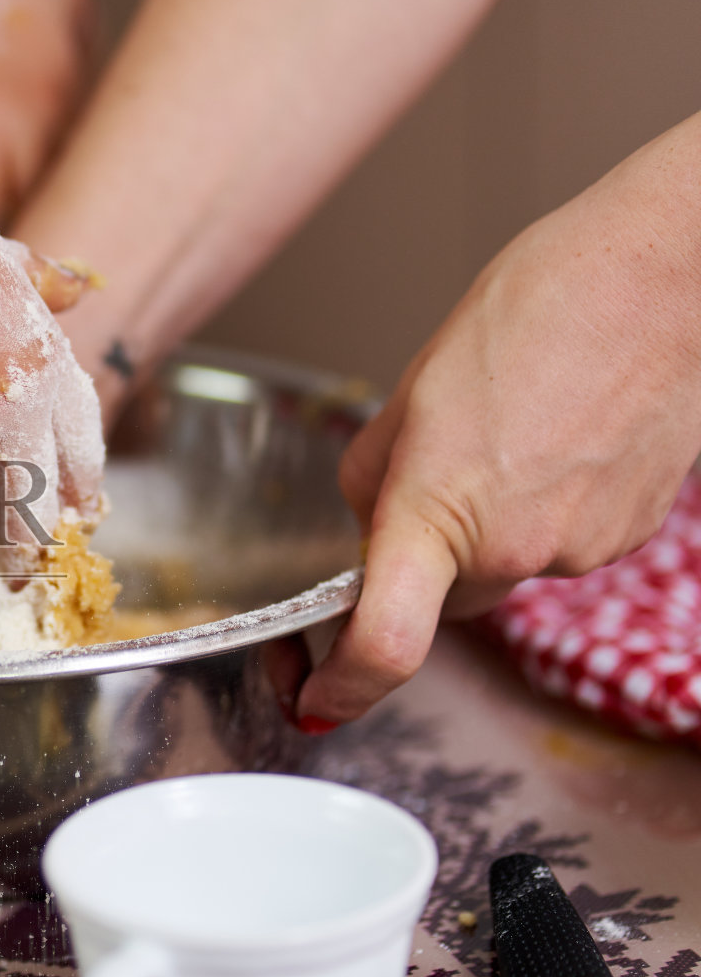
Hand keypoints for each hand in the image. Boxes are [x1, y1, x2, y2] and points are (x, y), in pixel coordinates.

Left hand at [297, 140, 700, 727]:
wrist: (667, 278)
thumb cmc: (544, 308)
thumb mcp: (413, 391)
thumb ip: (375, 477)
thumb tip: (371, 523)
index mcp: (435, 511)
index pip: (382, 644)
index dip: (338, 688)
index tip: (312, 698)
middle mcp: (510, 549)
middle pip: (440, 595)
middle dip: (423, 555)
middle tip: (435, 472)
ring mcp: (578, 549)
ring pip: (502, 565)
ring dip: (488, 519)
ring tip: (511, 425)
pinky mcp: (626, 535)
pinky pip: (556, 541)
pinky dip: (542, 503)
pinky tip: (556, 435)